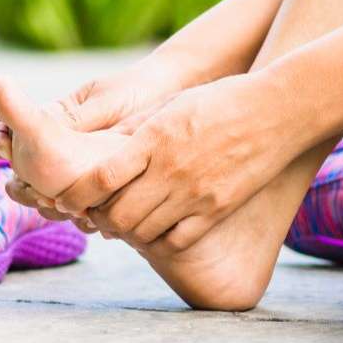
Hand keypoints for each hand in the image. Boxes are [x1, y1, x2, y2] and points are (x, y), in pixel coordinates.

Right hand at [0, 75, 136, 232]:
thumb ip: (74, 119)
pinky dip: (87, 220)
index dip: (1, 143)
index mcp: (50, 120)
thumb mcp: (105, 103)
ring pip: (50, 201)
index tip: (7, 148)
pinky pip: (85, 212)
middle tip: (42, 193)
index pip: (8, 134)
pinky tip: (97, 222)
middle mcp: (58, 149)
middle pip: (23, 176)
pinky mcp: (102, 192)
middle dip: (25, 188)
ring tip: (69, 209)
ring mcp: (79, 174)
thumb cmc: (136, 91)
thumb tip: (38, 127)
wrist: (173, 98)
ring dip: (53, 208)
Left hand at [54, 71, 312, 251]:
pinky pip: (176, 241)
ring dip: (126, 231)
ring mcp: (195, 195)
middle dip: (99, 218)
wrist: (277, 111)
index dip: (77, 195)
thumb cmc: (220, 101)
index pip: (101, 178)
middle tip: (94, 214)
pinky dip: (158, 241)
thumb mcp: (170, 105)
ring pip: (143, 231)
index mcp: (154, 140)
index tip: (66, 199)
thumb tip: (100, 148)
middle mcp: (171, 171)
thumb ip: (136, 129)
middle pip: (117, 214)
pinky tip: (155, 229)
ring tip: (122, 223)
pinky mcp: (216, 210)